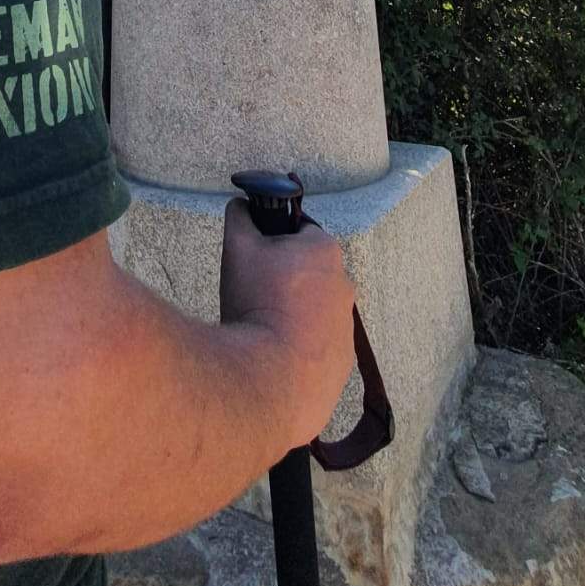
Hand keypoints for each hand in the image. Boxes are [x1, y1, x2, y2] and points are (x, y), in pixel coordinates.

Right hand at [219, 198, 355, 445]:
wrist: (269, 380)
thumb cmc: (256, 304)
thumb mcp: (237, 248)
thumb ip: (240, 217)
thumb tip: (241, 205)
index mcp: (325, 251)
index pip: (298, 233)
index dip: (272, 243)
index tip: (256, 261)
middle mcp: (346, 286)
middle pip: (308, 273)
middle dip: (283, 280)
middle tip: (254, 296)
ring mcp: (348, 329)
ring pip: (314, 312)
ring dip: (292, 315)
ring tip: (262, 332)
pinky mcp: (343, 364)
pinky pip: (318, 347)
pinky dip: (299, 349)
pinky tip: (274, 357)